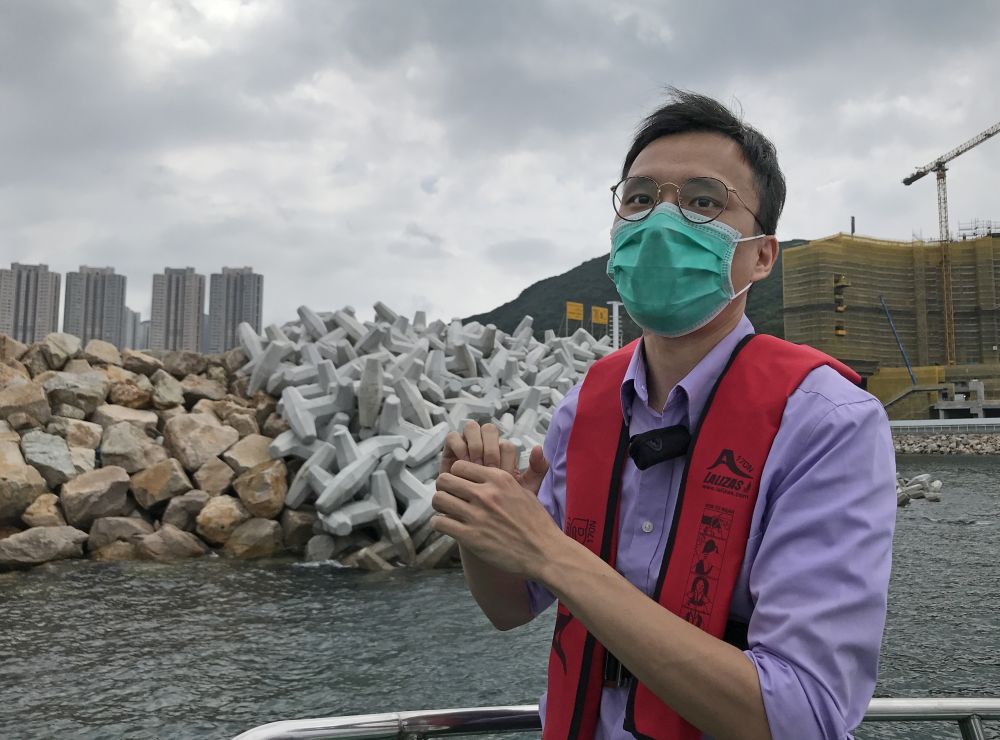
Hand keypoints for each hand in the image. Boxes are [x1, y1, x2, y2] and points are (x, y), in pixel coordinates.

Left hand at [432, 461, 562, 578]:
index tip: (460, 484)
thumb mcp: (527, 490)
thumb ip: (510, 475)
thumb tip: (516, 456)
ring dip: (440, 506)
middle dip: (444, 489)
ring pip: (439, 500)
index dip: (457, 475)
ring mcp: (476, 515)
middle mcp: (485, 493)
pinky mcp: (470, 536)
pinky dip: (441, 525)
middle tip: (450, 498)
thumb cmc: (536, 522)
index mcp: (498, 478)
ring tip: (447, 512)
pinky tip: (449, 527)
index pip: (460, 466)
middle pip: (445, 480)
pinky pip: (440, 523)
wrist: (543, 552)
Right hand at [439, 421, 549, 494]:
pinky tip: (462, 464)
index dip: (504, 457)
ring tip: (475, 464)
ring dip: (475, 444)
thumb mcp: (523, 490)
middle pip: (489, 429)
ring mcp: (468, 446)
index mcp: (504, 454)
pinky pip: (453, 437)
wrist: (475, 518)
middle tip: (488, 467)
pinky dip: (459, 447)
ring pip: (471, 427)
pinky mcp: (451, 451)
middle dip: (489, 448)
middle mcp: (486, 446)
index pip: (506, 443)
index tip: (501, 474)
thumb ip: (536, 470)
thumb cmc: (498, 504)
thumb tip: (538, 447)